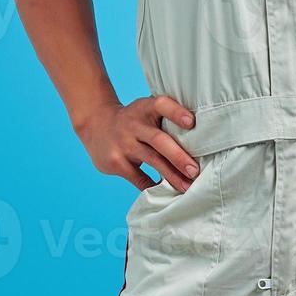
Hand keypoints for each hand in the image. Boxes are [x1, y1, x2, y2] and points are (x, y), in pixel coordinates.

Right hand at [77, 95, 199, 192]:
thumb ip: (165, 117)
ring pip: (152, 161)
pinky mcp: (116, 162)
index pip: (161, 104)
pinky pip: (138, 178)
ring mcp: (124, 143)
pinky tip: (166, 191)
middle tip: (195, 170)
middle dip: (179, 157)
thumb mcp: (144, 109)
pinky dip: (153, 185)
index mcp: (144, 107)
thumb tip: (200, 138)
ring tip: (187, 186)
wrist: (95, 123)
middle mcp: (134, 124)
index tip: (191, 122)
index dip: (176, 112)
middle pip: (159, 140)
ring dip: (172, 175)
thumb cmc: (134, 119)